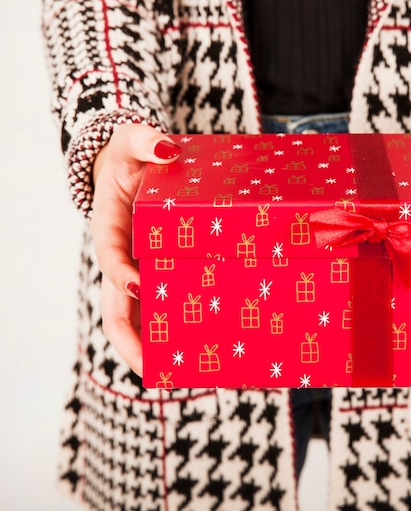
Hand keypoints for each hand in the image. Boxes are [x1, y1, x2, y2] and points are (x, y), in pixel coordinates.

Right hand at [90, 123, 180, 375]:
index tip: (138, 283)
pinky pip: (158, 305)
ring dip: (152, 347)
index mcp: (109, 227)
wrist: (130, 166)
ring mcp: (137, 269)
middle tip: (153, 370)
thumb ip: (145, 141)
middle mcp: (120, 257)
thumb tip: (166, 147)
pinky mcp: (154, 271)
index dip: (120, 272)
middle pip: (115, 306)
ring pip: (136, 316)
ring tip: (181, 375)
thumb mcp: (133, 141)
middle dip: (130, 340)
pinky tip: (196, 347)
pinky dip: (170, 329)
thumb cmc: (129, 156)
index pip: (109, 254)